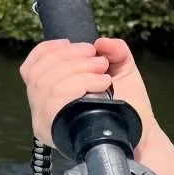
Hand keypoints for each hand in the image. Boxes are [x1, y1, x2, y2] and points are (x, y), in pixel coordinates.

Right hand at [19, 36, 157, 151]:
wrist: (143, 132)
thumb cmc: (128, 102)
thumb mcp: (121, 69)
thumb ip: (114, 50)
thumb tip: (100, 42)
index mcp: (49, 92)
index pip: (30, 68)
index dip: (48, 51)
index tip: (71, 45)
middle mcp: (41, 108)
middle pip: (40, 73)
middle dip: (70, 59)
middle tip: (99, 61)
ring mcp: (46, 121)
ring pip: (49, 84)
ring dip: (79, 70)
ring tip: (103, 73)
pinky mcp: (55, 131)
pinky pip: (57, 98)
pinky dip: (81, 83)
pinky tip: (102, 84)